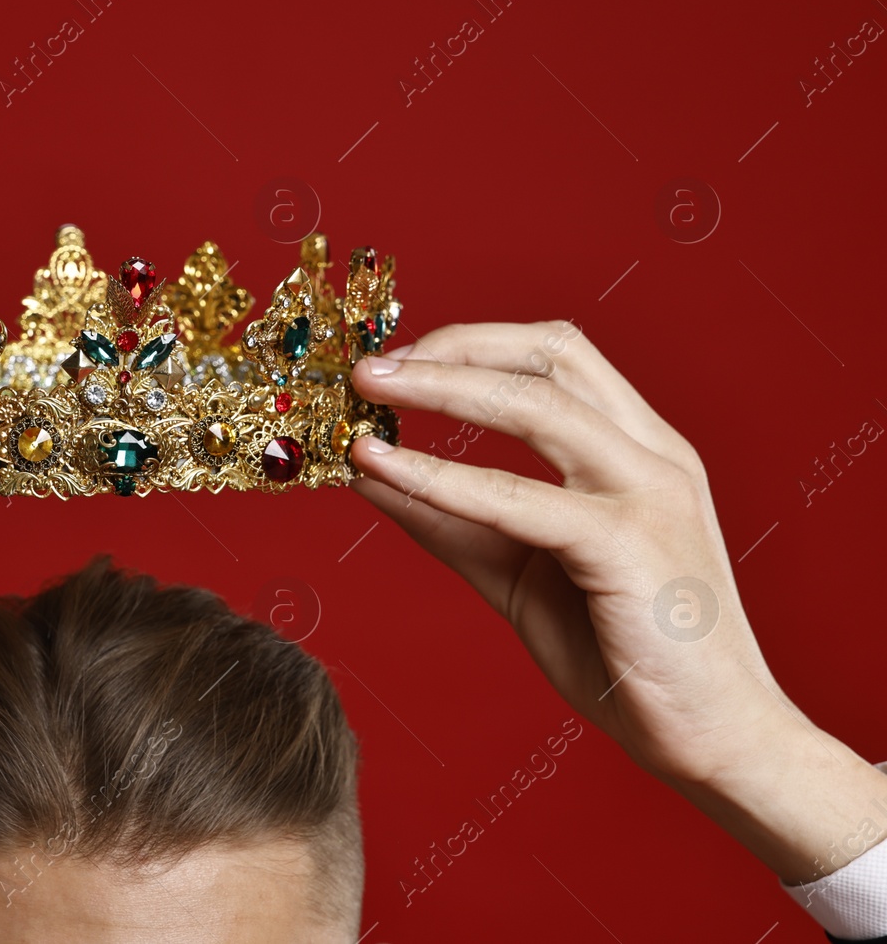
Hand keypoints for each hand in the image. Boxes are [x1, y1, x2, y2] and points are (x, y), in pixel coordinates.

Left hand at [347, 321, 886, 881]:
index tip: (400, 360)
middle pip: (548, 356)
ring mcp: (648, 493)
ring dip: (439, 387)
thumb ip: (450, 521)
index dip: (472, 344)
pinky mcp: (628, 545)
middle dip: (451, 348)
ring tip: (368, 391)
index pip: (556, 357)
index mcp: (640, 449)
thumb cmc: (624, 655)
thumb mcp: (518, 573)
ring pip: (534, 406)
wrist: (713, 738)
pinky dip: (441, 475)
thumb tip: (368, 475)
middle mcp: (653, 455)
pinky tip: (383, 468)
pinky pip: (518, 498)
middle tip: (368, 368)